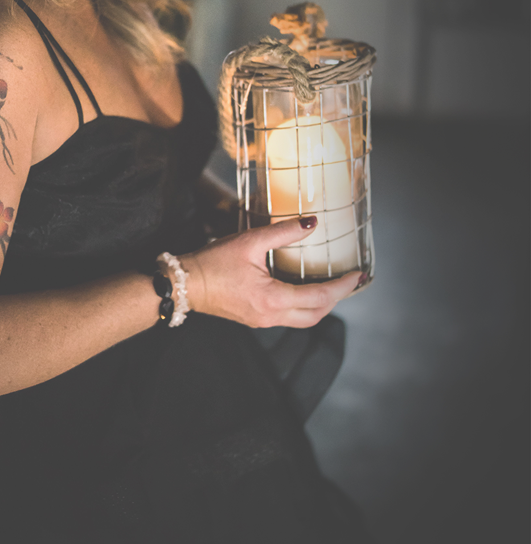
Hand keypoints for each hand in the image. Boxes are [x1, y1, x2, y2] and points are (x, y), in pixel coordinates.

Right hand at [180, 217, 362, 329]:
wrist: (184, 285)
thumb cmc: (213, 264)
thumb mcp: (250, 242)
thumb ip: (283, 233)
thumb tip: (311, 222)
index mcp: (273, 299)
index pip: (320, 297)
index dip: (343, 287)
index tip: (358, 275)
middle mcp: (271, 316)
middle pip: (316, 315)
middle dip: (336, 299)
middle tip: (349, 281)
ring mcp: (263, 321)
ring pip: (303, 320)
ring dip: (321, 305)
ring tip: (332, 286)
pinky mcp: (255, 319)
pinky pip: (289, 317)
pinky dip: (304, 306)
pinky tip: (304, 290)